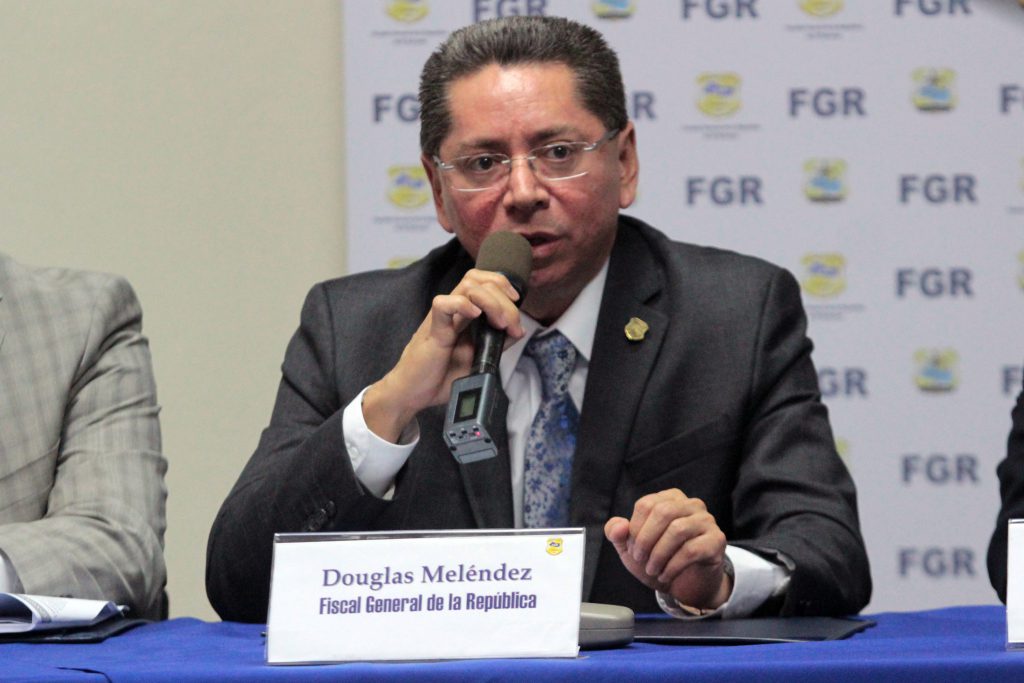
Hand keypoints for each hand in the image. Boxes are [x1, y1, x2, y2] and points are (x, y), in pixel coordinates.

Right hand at [362, 268, 524, 441]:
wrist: (413, 394)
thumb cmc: (441, 376)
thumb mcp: (478, 358)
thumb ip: (496, 343)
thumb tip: (517, 330)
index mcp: (463, 314)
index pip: (483, 281)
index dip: (502, 285)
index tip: (516, 304)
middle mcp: (453, 311)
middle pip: (479, 280)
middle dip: (504, 298)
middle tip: (510, 324)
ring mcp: (442, 319)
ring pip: (467, 286)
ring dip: (491, 301)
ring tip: (499, 323)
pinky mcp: (432, 331)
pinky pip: (443, 304)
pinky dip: (463, 305)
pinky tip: (475, 316)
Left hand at [604, 488, 731, 609]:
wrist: (684, 584)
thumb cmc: (659, 559)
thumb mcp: (631, 548)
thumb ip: (618, 534)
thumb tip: (618, 526)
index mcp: (670, 499)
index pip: (647, 504)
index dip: (634, 529)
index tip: (632, 550)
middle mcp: (691, 504)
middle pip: (663, 512)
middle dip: (646, 540)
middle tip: (640, 559)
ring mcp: (707, 521)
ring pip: (678, 530)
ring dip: (659, 554)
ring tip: (652, 570)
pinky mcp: (716, 541)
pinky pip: (692, 550)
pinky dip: (673, 566)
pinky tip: (665, 575)